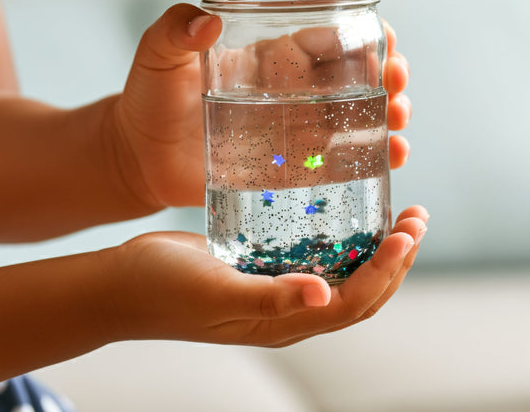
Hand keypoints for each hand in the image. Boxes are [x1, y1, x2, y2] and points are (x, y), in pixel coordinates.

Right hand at [106, 206, 427, 345]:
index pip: (352, 302)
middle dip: (395, 261)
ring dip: (375, 251)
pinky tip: (346, 216)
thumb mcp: (214, 291)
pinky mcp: (262, 267)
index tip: (408, 234)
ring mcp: (275, 290)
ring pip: (342, 275)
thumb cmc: (162, 290)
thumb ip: (268, 298)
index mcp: (281, 324)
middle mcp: (287, 311)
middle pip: (359, 293)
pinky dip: (341, 241)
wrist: (123, 284)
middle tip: (416, 220)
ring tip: (398, 219)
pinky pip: (313, 258)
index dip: (386, 272)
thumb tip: (323, 296)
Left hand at [109, 5, 410, 210]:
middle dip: (386, 76)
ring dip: (387, 117)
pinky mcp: (288, 167)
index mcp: (267, 56)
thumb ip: (173, 33)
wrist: (139, 157)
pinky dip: (369, 158)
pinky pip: (336, 161)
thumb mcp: (158, 57)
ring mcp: (292, 130)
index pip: (324, 38)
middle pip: (351, 78)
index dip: (359, 36)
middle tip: (399, 83)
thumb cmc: (148, 99)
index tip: (388, 39)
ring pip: (354, 118)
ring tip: (401, 124)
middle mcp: (288, 91)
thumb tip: (204, 21)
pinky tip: (392, 158)